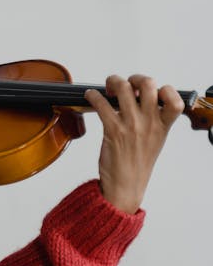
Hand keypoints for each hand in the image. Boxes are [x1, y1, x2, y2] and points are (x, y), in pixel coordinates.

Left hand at [84, 74, 184, 213]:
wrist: (125, 186)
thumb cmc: (138, 164)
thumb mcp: (155, 140)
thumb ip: (153, 119)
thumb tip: (142, 98)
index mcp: (162, 126)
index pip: (174, 101)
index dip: (165, 90)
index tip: (154, 91)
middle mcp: (148, 123)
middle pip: (148, 84)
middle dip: (134, 78)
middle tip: (126, 85)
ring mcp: (131, 126)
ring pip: (123, 88)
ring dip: (113, 82)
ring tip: (108, 88)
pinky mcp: (112, 130)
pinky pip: (101, 104)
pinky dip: (92, 95)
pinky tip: (90, 96)